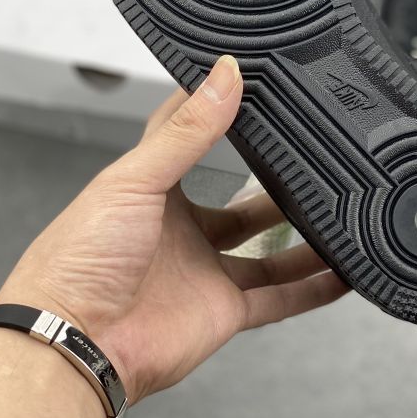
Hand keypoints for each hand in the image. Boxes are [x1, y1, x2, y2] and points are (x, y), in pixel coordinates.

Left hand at [0, 55, 348, 402]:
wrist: (73, 342)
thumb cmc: (80, 256)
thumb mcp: (136, 179)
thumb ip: (188, 131)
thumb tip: (225, 75)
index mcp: (154, 190)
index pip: (193, 141)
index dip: (220, 112)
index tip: (256, 86)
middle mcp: (182, 231)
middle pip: (241, 204)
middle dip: (276, 187)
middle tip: (315, 162)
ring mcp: (205, 272)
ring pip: (268, 252)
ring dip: (305, 238)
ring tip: (343, 212)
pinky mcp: (222, 312)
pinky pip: (279, 299)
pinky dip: (312, 289)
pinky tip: (343, 273)